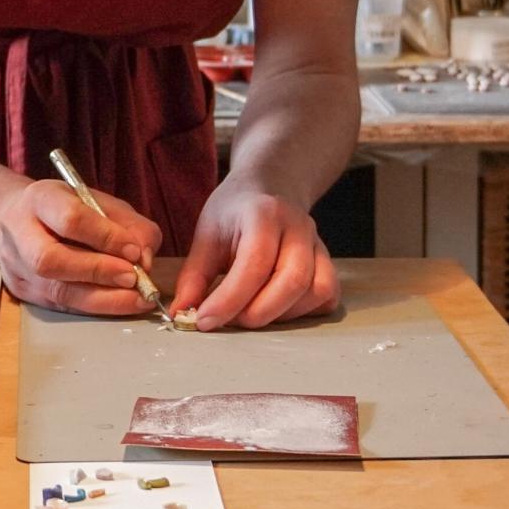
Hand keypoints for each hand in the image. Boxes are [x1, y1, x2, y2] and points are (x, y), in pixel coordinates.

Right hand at [0, 178, 160, 317]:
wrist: (15, 217)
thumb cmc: (66, 207)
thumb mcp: (100, 201)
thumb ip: (129, 224)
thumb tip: (145, 259)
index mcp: (40, 199)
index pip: (70, 219)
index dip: (106, 237)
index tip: (134, 251)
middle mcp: (18, 232)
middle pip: (51, 260)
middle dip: (98, 272)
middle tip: (133, 278)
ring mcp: (16, 265)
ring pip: (56, 290)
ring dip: (102, 298)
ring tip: (135, 298)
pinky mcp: (22, 291)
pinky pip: (61, 305)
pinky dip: (95, 307)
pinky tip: (118, 303)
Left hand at [172, 182, 339, 331]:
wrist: (270, 187)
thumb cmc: (235, 212)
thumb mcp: (207, 235)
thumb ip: (194, 277)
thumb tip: (181, 314)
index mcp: (264, 214)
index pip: (253, 263)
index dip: (229, 299)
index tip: (205, 320)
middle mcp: (298, 227)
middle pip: (292, 280)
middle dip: (258, 312)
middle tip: (230, 320)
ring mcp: (319, 244)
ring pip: (316, 290)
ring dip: (282, 314)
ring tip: (251, 312)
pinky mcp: (328, 262)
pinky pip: (327, 295)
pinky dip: (304, 312)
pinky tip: (276, 308)